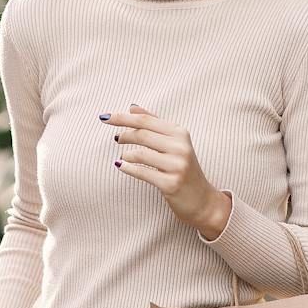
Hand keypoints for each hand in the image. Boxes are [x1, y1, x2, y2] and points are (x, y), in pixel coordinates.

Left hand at [106, 105, 231, 236]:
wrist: (202, 200)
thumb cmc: (184, 169)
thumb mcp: (174, 143)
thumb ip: (154, 123)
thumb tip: (132, 107)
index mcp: (180, 133)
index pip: (146, 120)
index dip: (123, 117)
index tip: (105, 117)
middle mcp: (180, 147)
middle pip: (142, 134)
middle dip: (124, 134)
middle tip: (116, 138)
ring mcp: (177, 166)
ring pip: (141, 154)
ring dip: (127, 155)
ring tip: (124, 156)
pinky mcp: (171, 184)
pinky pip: (142, 172)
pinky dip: (128, 168)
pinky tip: (121, 166)